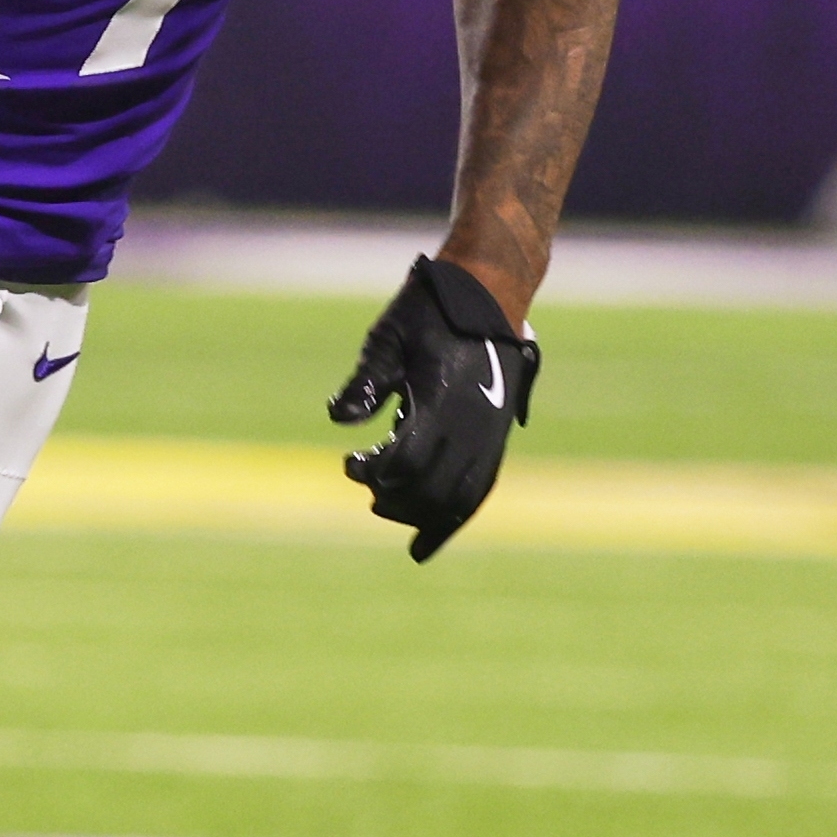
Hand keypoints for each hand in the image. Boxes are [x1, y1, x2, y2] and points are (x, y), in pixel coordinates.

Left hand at [329, 254, 539, 561]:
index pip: (406, 461)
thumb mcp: (388, 337)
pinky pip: (478, 490)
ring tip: (390, 512)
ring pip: (458, 499)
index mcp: (443, 400)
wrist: (488, 291)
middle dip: (392, 498)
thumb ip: (366, 381)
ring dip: (420, 515)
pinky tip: (425, 545)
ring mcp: (490, 434)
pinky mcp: (497, 437)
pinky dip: (451, 520)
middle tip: (363, 479)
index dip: (372, 472)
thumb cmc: (430, 310)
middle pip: (430, 490)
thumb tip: (339, 420)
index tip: (350, 462)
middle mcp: (473, 424)